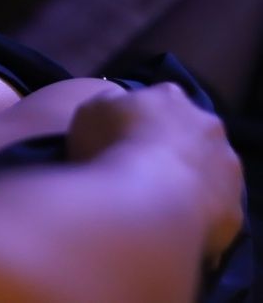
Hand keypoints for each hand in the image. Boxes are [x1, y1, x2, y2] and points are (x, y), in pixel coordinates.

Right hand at [68, 83, 243, 259]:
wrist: (145, 202)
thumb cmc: (111, 148)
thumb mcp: (90, 111)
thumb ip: (109, 103)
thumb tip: (121, 103)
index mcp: (169, 97)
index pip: (160, 99)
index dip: (143, 118)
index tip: (124, 136)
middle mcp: (207, 124)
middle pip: (190, 131)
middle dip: (172, 145)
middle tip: (143, 168)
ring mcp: (226, 166)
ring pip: (208, 168)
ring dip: (187, 178)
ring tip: (154, 200)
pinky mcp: (233, 208)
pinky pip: (213, 209)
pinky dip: (195, 213)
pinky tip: (168, 224)